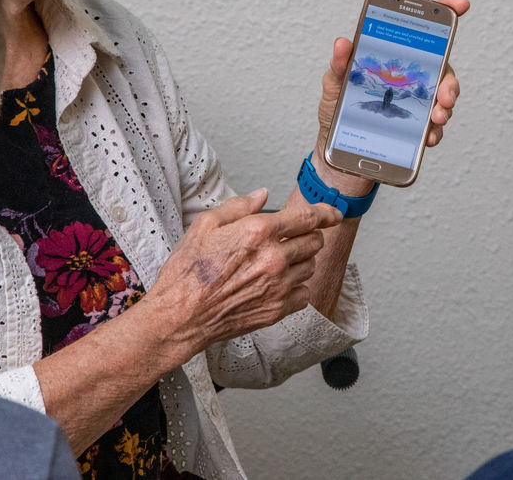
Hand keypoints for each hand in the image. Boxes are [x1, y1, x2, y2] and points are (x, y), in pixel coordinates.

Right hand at [139, 189, 342, 365]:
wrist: (179, 317)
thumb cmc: (187, 274)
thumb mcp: (205, 226)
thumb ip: (238, 207)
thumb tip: (261, 196)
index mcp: (258, 232)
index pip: (307, 217)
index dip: (326, 213)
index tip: (333, 213)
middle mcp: (274, 258)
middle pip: (314, 241)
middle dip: (308, 235)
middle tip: (291, 238)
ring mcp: (278, 286)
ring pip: (310, 266)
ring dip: (301, 260)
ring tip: (278, 262)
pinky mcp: (277, 309)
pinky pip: (304, 293)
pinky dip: (296, 287)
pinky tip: (278, 284)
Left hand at [315, 0, 469, 153]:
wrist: (338, 152)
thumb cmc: (338, 111)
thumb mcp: (335, 82)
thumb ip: (340, 63)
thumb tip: (342, 43)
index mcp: (396, 57)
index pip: (423, 31)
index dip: (444, 12)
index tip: (459, 4)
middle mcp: (412, 77)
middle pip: (443, 69)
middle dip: (450, 82)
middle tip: (445, 94)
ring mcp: (417, 102)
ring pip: (444, 99)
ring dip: (446, 107)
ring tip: (438, 116)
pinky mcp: (417, 129)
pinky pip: (434, 129)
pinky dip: (434, 132)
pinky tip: (428, 136)